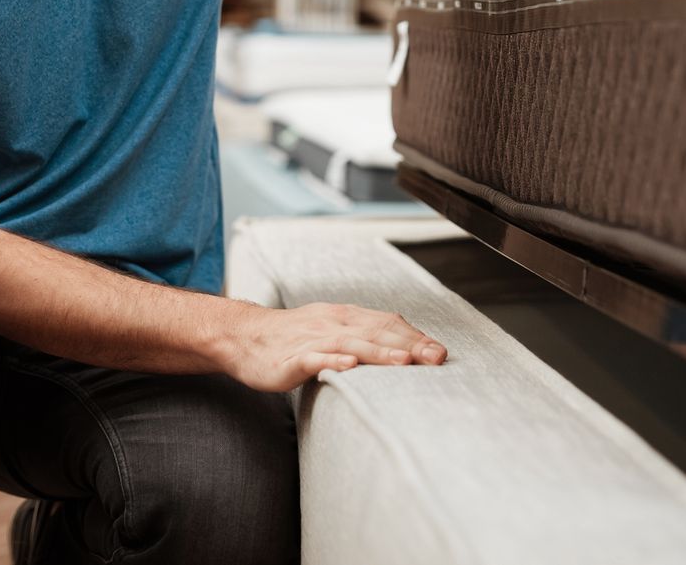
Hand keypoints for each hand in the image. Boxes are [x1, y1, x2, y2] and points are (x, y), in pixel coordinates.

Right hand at [218, 301, 448, 392]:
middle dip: (409, 344)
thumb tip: (404, 347)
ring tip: (404, 361)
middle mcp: (333, 324)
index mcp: (346, 317)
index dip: (416, 337)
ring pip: (351, 344)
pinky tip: (349, 366)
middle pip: (376, 331)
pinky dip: (333, 361)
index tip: (441, 353)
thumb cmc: (293, 338)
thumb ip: (364, 337)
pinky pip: (314, 358)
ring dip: (379, 352)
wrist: (244, 336)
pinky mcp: (291, 358)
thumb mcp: (332, 331)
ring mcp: (312, 340)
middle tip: (437, 358)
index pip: (388, 324)